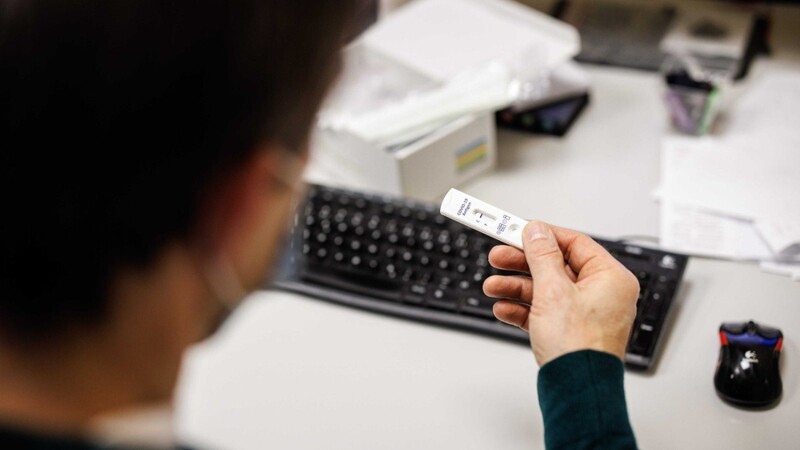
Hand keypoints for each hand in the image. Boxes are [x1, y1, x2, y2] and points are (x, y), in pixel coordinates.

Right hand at [482, 221, 638, 365]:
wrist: (576, 391)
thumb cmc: (579, 347)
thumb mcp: (554, 291)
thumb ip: (542, 256)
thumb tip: (537, 231)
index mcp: (610, 278)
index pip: (573, 243)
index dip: (542, 236)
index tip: (516, 231)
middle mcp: (602, 293)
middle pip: (555, 266)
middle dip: (521, 264)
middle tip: (497, 257)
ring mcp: (586, 314)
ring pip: (545, 289)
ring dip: (516, 287)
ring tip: (492, 286)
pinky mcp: (570, 331)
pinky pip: (543, 311)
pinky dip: (522, 308)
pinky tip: (503, 308)